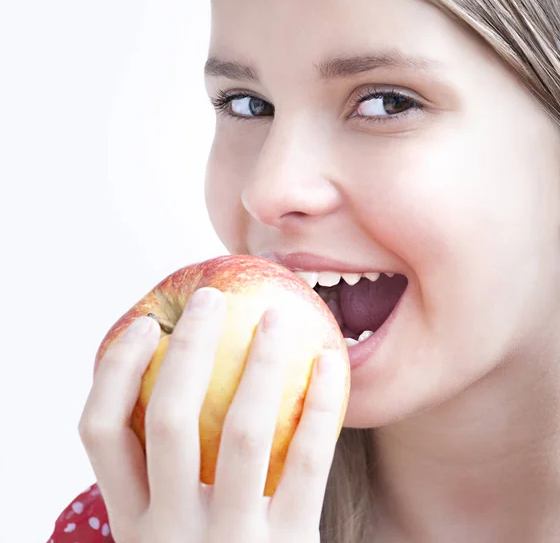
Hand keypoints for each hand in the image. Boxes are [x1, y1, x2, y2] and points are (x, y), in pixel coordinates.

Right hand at [78, 287, 346, 542]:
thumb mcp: (172, 537)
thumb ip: (168, 481)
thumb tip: (179, 381)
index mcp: (131, 524)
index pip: (98, 434)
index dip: (114, 370)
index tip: (147, 325)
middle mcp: (169, 532)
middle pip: (167, 418)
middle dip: (188, 348)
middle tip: (212, 298)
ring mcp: (231, 542)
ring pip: (241, 430)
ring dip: (262, 363)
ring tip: (278, 317)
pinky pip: (308, 462)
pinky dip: (322, 405)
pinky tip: (330, 362)